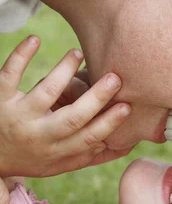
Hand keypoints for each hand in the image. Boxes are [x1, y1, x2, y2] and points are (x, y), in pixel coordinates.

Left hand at [0, 36, 131, 203]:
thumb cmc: (30, 157)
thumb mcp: (59, 164)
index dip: (109, 124)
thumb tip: (128, 147)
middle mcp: (39, 135)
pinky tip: (35, 40)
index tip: (127, 106)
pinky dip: (21, 56)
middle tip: (115, 78)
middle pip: (72, 118)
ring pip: (44, 93)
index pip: (88, 138)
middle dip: (95, 98)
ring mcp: (18, 116)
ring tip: (77, 53)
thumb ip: (91, 155)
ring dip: (63, 72)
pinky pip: (9, 74)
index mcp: (57, 151)